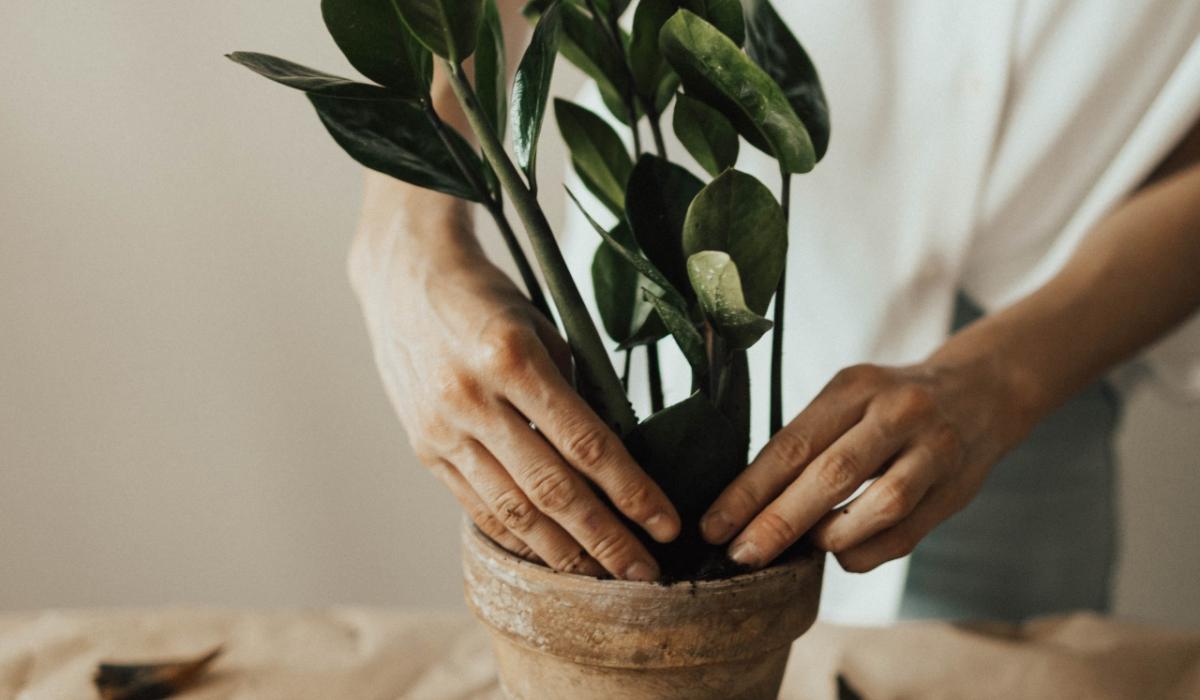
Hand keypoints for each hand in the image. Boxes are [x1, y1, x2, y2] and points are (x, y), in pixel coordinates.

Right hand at [350, 207, 678, 581]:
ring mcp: (442, 429)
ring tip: (602, 579)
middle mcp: (473, 398)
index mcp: (512, 358)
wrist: (404, 277)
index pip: (586, 443)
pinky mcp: (424, 447)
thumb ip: (573, 391)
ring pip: (512, 511)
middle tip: (644, 574)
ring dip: (563, 553)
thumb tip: (613, 458)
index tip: (666, 524)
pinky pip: (477, 506)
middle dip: (605, 539)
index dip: (631, 491)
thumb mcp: (542, 328)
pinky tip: (549, 556)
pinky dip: (517, 537)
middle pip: (552, 489)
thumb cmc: (488, 298)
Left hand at [700, 360, 1031, 572]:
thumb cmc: (891, 403)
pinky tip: (842, 553)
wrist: (981, 391)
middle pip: (832, 474)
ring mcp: (933, 449)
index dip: (749, 490)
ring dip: (831, 535)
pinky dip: (867, 551)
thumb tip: (748, 503)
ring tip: (803, 549)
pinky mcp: (957, 487)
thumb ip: (809, 441)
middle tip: (741, 554)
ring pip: (879, 504)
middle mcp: (897, 412)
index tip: (714, 525)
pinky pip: (907, 532)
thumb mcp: (849, 398)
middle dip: (779, 521)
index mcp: (855, 386)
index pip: (792, 443)